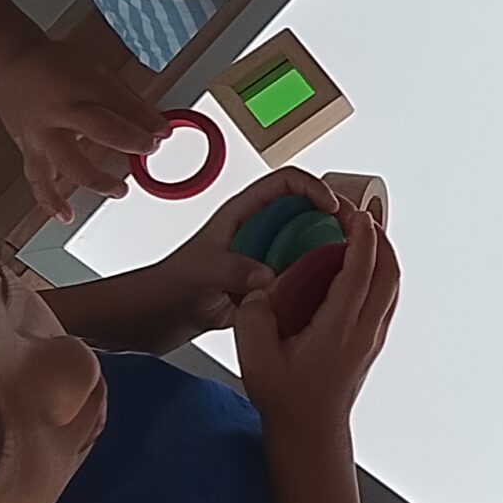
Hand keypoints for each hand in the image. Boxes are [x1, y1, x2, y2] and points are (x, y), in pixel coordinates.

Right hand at [0, 37, 170, 222]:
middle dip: (130, 142)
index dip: (147, 120)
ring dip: (97, 180)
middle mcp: (59, 110)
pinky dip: (51, 200)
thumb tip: (156, 122)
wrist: (8, 68)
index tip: (164, 131)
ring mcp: (41, 133)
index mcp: (79, 85)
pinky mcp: (29, 150)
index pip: (121, 103)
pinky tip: (66, 215)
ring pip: (69, 163)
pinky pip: (39, 180)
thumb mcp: (95, 70)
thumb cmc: (53, 68)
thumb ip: (125, 98)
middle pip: (99, 129)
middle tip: (149, 150)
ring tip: (119, 190)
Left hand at [143, 168, 341, 340]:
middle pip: (306, 212)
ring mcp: (259, 259)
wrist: (148, 320)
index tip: (333, 209)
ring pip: (305, 246)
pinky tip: (322, 298)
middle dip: (332, 221)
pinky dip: (312, 284)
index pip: (287, 182)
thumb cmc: (165, 288)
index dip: (315, 188)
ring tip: (345, 270)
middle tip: (354, 240)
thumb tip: (270, 276)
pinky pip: (296, 279)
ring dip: (326, 254)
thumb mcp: (201, 273)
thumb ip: (234, 269)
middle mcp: (255, 232)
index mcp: (241, 214)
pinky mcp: (261, 286)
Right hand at [232, 207, 401, 434]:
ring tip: (361, 235)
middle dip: (379, 238)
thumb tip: (261, 286)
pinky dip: (380, 274)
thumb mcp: (255, 356)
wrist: (311, 432)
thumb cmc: (285, 399)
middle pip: (390, 273)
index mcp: (339, 329)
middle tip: (358, 216)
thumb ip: (253, 315)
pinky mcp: (372, 343)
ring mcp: (373, 337)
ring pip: (393, 285)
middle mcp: (365, 331)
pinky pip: (386, 298)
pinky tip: (358, 269)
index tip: (352, 213)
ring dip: (383, 255)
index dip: (361, 238)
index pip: (361, 272)